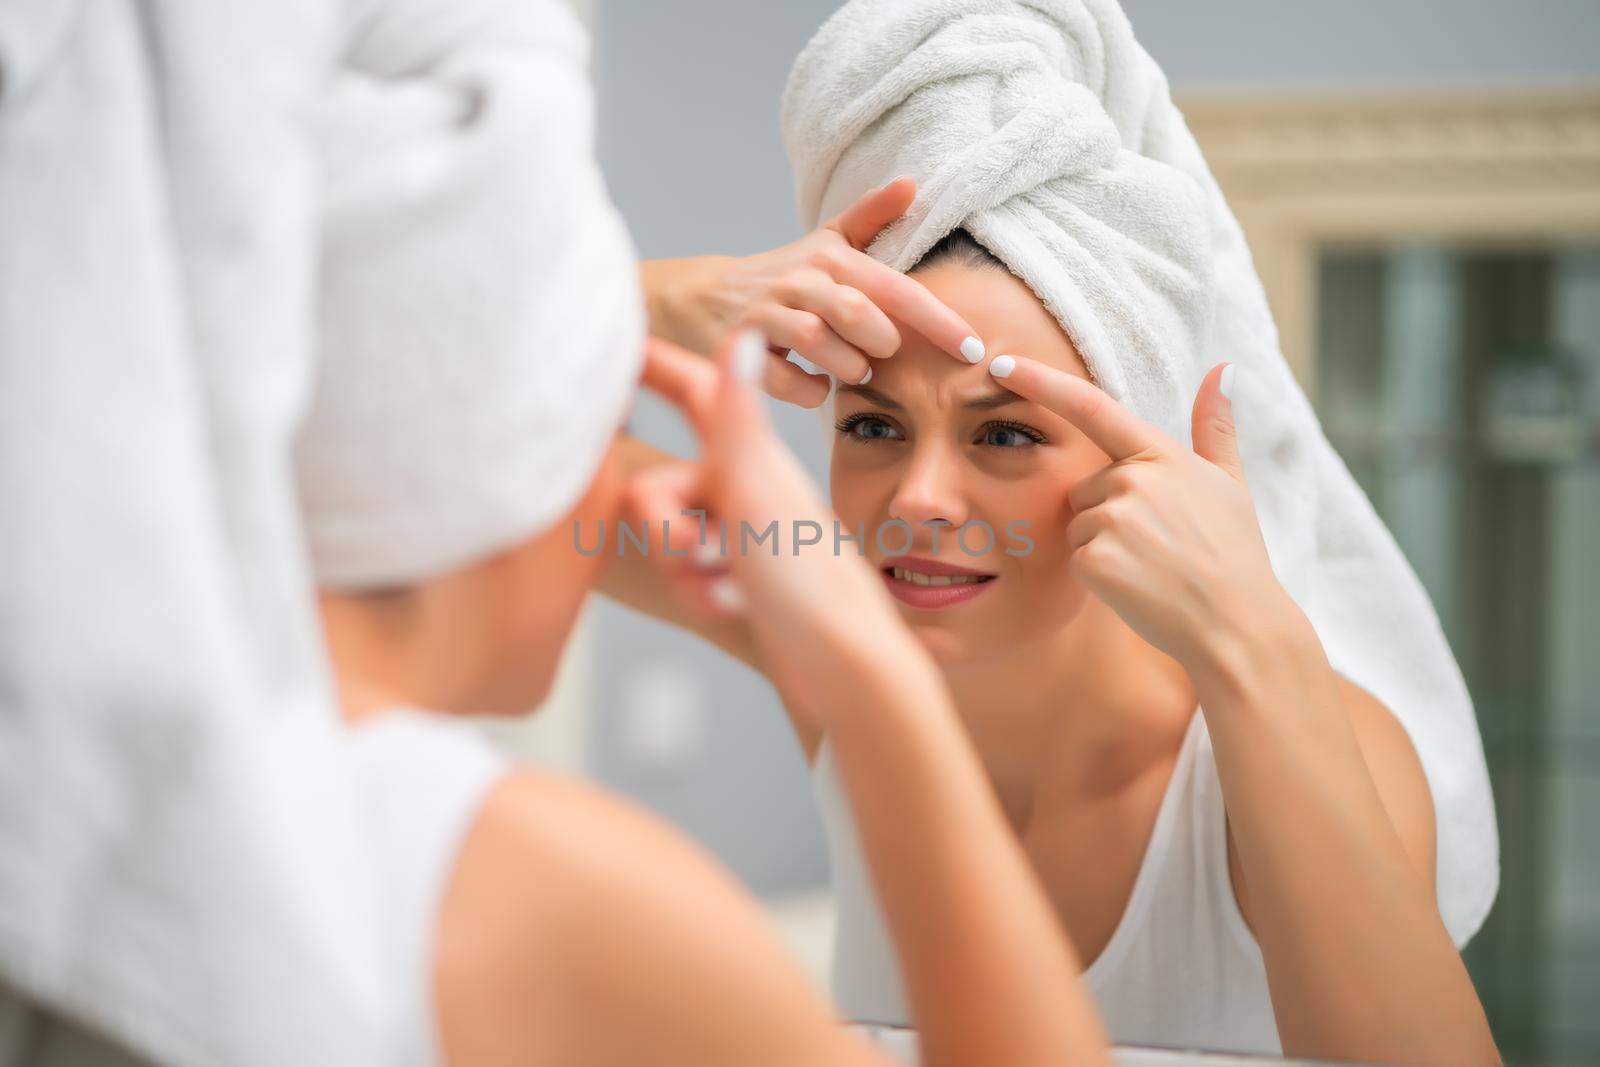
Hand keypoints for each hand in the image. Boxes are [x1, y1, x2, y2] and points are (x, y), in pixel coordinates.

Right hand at [633, 332, 930, 717]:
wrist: (843, 662)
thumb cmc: (806, 577)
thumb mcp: (758, 491)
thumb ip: (735, 416)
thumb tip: (741, 336)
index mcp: (746, 452)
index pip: (688, 388)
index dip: (650, 363)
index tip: (610, 337)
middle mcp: (741, 482)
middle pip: (653, 490)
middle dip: (664, 533)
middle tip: (706, 556)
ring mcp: (737, 528)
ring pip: (664, 537)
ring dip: (685, 571)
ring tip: (730, 588)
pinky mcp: (738, 571)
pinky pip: (685, 574)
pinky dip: (700, 594)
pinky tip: (736, 606)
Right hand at [642, 178, 982, 406]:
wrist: (695, 296)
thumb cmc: (778, 276)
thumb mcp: (823, 242)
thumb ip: (870, 218)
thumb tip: (913, 183)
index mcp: (830, 258)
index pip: (898, 291)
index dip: (941, 322)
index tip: (975, 350)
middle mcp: (800, 280)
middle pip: (862, 318)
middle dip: (879, 345)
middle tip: (874, 353)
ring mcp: (767, 315)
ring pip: (825, 350)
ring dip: (846, 369)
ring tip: (845, 367)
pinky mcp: (741, 350)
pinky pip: (791, 384)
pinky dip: (808, 391)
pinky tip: (808, 382)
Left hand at [989, 357, 1289, 668]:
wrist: (1237, 624)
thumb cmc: (1234, 555)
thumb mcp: (1230, 483)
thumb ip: (1215, 426)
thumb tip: (1223, 368)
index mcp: (1162, 454)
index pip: (1090, 406)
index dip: (1040, 382)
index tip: (1002, 363)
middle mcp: (1133, 479)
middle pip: (1085, 488)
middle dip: (1109, 513)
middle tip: (1159, 544)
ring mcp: (1112, 519)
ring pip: (1080, 524)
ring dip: (1105, 546)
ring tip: (1153, 566)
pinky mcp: (1095, 558)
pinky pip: (1077, 558)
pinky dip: (1100, 575)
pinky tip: (1139, 586)